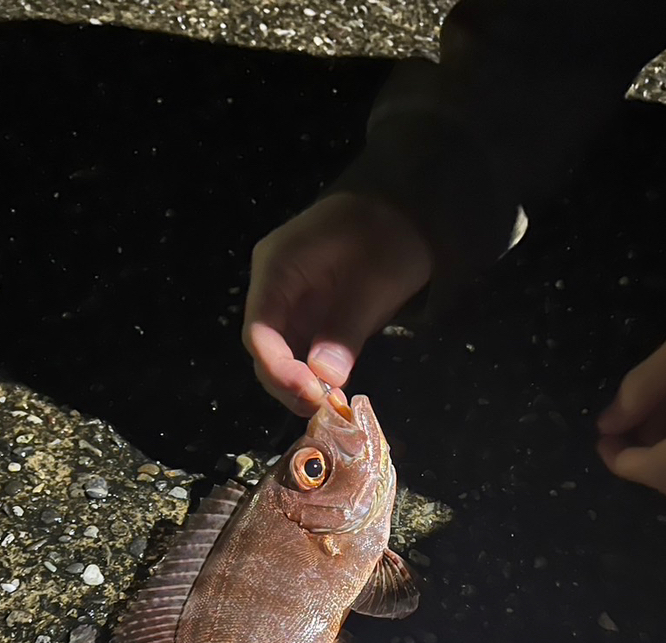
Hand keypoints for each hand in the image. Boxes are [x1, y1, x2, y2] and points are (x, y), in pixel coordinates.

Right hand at [243, 192, 431, 414]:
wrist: (405, 211)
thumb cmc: (390, 235)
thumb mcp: (375, 282)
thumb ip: (346, 328)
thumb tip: (325, 378)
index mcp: (278, 266)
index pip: (259, 329)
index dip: (279, 369)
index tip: (310, 394)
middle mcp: (273, 285)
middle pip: (264, 348)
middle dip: (288, 383)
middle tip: (323, 408)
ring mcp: (288, 300)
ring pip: (279, 355)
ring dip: (300, 385)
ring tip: (330, 405)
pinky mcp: (307, 315)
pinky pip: (299, 351)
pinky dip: (313, 375)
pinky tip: (333, 391)